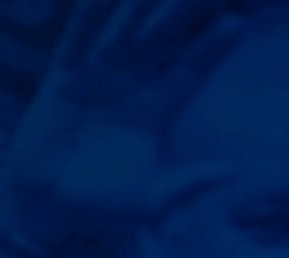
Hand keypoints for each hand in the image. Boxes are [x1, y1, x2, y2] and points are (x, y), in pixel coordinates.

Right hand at [0, 0, 239, 256]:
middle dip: (183, 12)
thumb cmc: (107, 206)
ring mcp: (98, 77)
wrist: (51, 204)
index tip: (237, 23)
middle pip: (164, 41)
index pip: (192, 72)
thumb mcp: (154, 200)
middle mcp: (133, 87)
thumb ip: (190, 183)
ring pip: (124, 30)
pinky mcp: (63, 77)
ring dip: (139, 3)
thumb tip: (233, 171)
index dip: (212, 48)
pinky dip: (87, 14)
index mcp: (160, 112)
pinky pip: (77, 38)